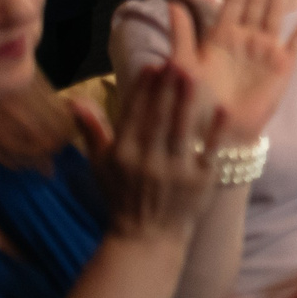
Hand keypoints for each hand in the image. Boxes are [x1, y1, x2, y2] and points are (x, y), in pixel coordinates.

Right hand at [78, 49, 217, 241]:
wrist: (146, 238)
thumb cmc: (122, 196)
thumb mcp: (101, 166)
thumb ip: (92, 131)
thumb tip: (74, 100)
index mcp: (124, 156)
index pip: (134, 117)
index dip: (143, 91)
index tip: (152, 66)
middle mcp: (148, 162)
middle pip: (158, 120)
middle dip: (166, 90)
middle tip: (176, 59)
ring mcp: (175, 172)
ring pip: (181, 132)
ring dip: (187, 103)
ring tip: (195, 74)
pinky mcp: (200, 181)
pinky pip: (208, 152)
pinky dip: (214, 131)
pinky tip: (223, 108)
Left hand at [184, 0, 296, 143]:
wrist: (215, 134)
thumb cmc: (195, 104)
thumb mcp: (184, 65)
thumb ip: (181, 34)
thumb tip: (170, 2)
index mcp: (221, 36)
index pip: (234, 0)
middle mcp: (245, 39)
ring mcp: (265, 51)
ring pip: (276, 12)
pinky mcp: (282, 68)